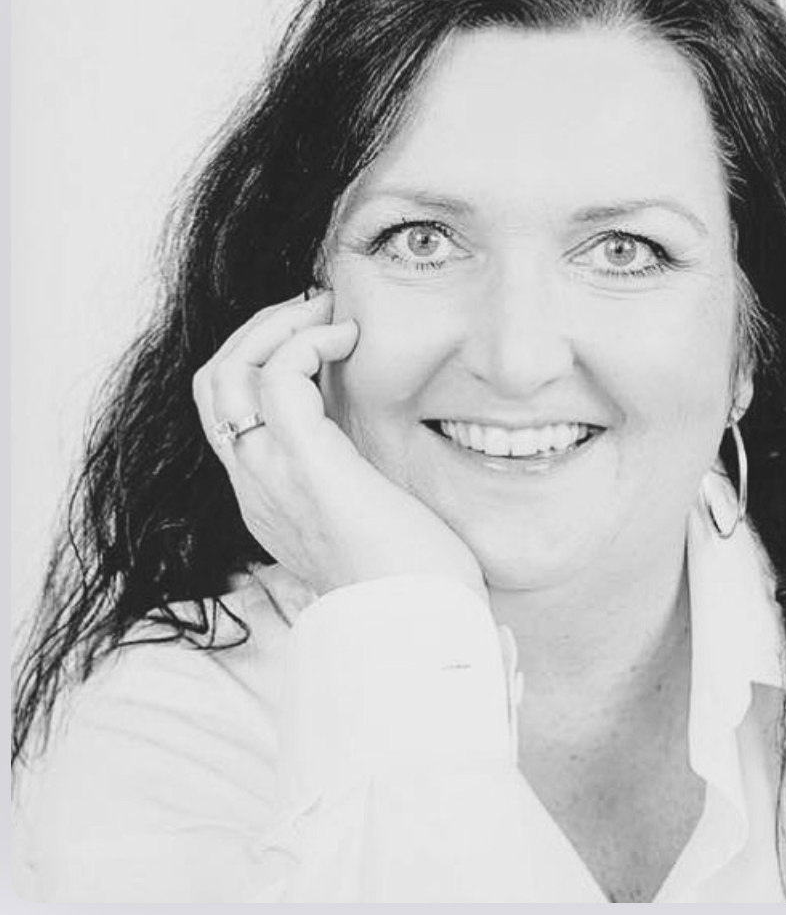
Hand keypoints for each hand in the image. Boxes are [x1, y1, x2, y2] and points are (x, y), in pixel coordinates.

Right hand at [192, 291, 485, 599]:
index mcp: (268, 495)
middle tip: (317, 308)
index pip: (227, 409)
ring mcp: (274, 476)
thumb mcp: (364, 517)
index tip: (313, 332)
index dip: (257, 358)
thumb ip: (351, 478)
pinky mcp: (311, 468)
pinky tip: (349, 338)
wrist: (420, 628)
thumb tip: (376, 439)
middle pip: (213, 383)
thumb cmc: (409, 577)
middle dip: (259, 329)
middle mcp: (256, 484)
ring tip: (330, 313)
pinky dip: (306, 343)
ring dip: (277, 326)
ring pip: (229, 372)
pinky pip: (277, 381)